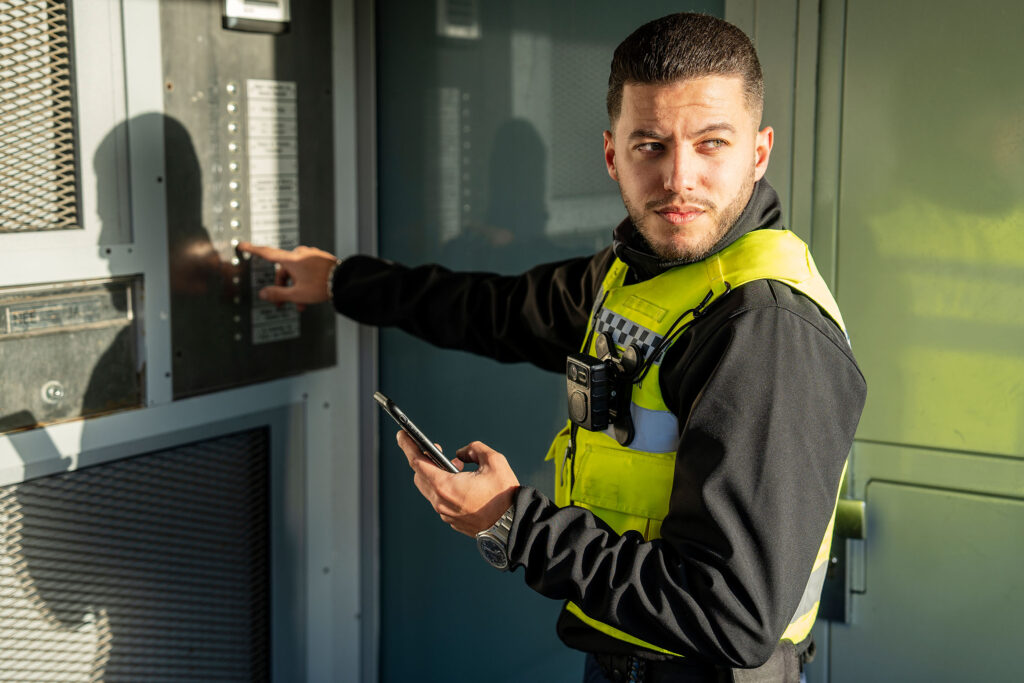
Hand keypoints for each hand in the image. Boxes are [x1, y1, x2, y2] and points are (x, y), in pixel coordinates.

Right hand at [236, 242, 338, 309]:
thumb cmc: (322, 286)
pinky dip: (304, 281)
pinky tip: (310, 294)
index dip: (253, 250)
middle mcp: (299, 254)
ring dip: (295, 287)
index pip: (266, 253)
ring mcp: (310, 255)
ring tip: (301, 304)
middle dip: (283, 288)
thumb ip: (278, 294)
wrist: (345, 281)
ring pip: (296, 272)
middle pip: (284, 271)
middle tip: (283, 304)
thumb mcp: (297, 294)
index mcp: (291, 259)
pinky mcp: (319, 258)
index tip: (242, 245)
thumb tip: (263, 294)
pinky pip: (306, 269)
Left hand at [396, 431, 519, 536]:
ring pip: (430, 489)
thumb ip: (475, 449)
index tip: (402, 435)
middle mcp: (440, 502)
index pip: (417, 463)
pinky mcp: (452, 521)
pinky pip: (440, 500)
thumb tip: (462, 454)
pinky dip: (444, 488)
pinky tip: (460, 482)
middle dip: (424, 460)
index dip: (408, 446)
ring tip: (456, 466)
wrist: (513, 526)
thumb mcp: (494, 461)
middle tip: (436, 449)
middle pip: (420, 476)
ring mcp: (445, 514)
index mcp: (445, 486)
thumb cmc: (504, 495)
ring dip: (436, 474)